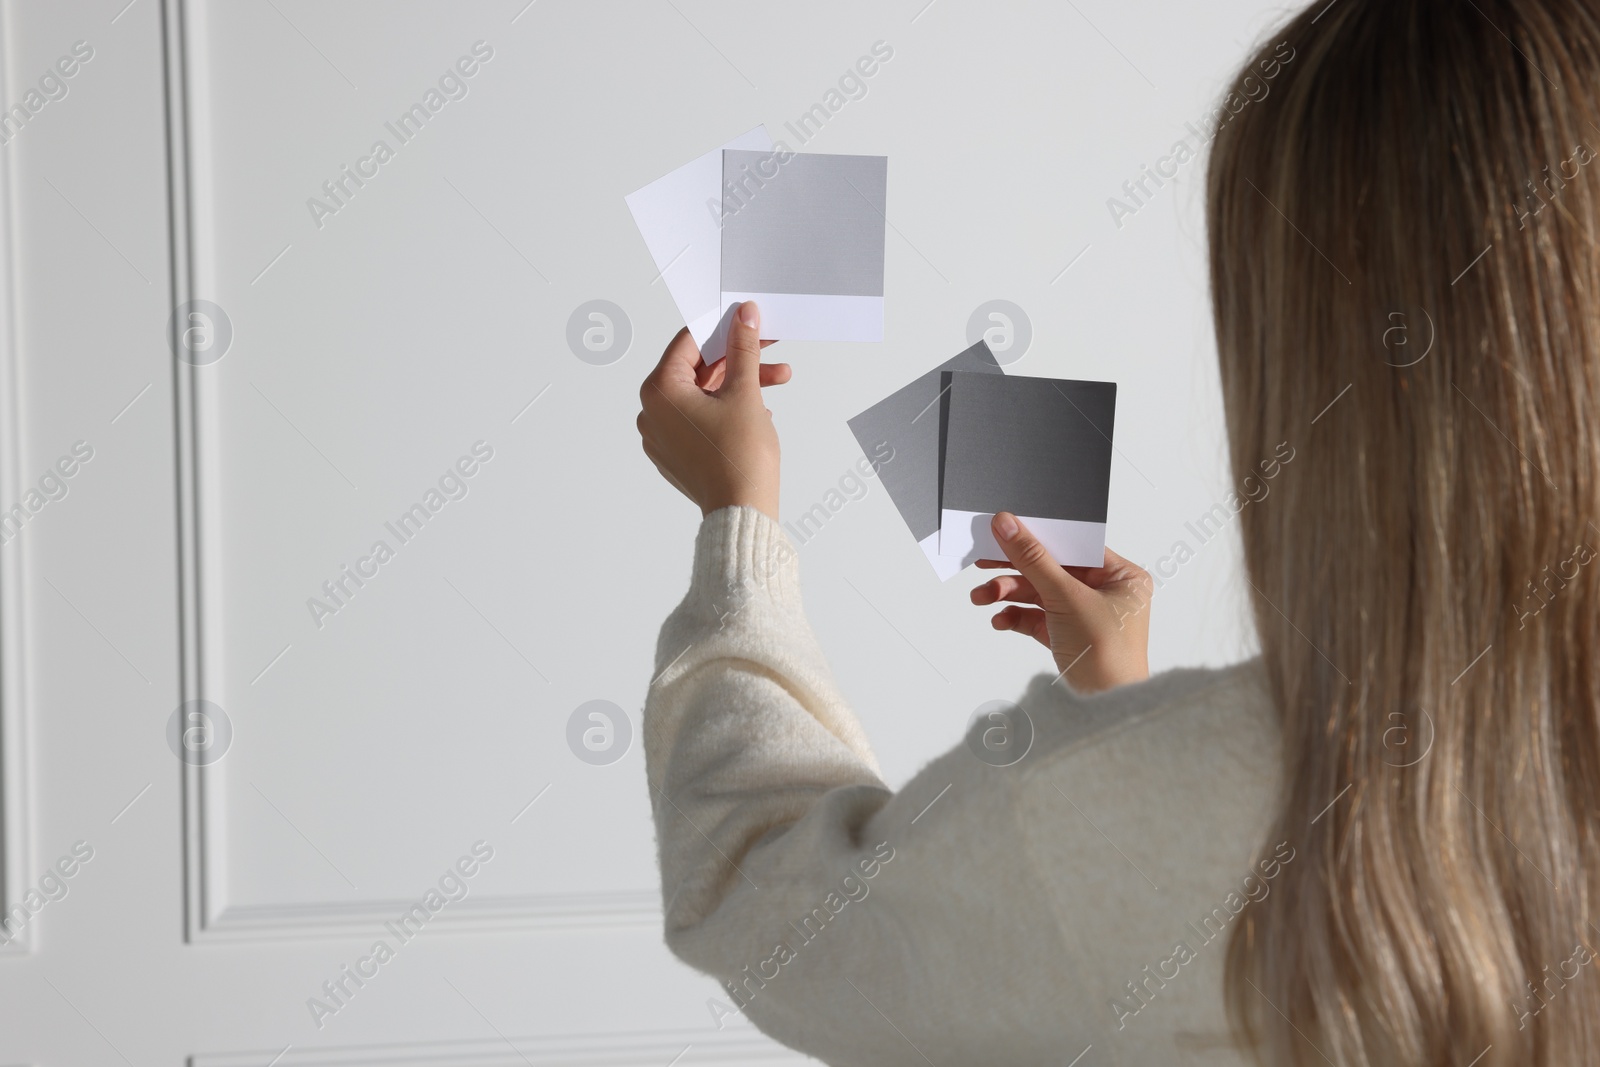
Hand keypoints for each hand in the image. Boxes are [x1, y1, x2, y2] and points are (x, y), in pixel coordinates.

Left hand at [637, 301, 790, 520]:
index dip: (722, 328)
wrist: (742, 512)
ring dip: (740, 384)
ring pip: (703, 395)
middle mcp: (652, 413)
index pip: (688, 343)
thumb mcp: (745, 392)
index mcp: (659, 392)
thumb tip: (743, 317)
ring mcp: (662, 436)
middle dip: (739, 360)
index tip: (745, 321)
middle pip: (698, 370)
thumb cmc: (739, 458)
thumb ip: (743, 349)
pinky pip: (701, 418)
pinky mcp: (677, 454)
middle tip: (770, 348)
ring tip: (778, 380)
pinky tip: (759, 408)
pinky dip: (728, 408)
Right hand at [969, 513, 1151, 693]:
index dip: (1039, 538)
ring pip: (1040, 594)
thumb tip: (1008, 524)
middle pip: (1052, 570)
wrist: (1106, 709)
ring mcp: (1086, 616)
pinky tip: (999, 619)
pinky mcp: (1069, 636)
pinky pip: (1038, 618)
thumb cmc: (1107, 655)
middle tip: (982, 562)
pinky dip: (1017, 617)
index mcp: (1122, 577)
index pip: (1074, 546)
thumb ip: (1032, 558)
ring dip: (1009, 595)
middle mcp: (1107, 594)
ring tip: (981, 597)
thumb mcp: (1066, 597)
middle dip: (1015, 571)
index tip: (1005, 531)